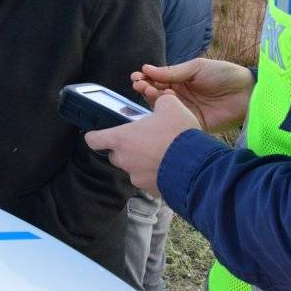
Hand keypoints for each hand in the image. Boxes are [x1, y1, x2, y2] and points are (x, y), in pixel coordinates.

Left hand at [83, 95, 200, 193]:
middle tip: (143, 138)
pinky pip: (148, 178)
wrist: (197, 165)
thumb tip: (161, 101)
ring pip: (133, 167)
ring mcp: (137, 176)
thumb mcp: (170, 105)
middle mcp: (124, 160)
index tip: (97, 133)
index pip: (93, 140)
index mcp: (121, 139)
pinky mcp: (151, 189)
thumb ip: (159, 101)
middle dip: (126, 147)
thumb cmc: (178, 134)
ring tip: (160, 151)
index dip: (94, 135)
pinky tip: (169, 164)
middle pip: (115, 153)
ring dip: (142, 160)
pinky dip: (155, 172)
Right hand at [131, 58, 253, 133]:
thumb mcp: (196, 67)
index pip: (158, 80)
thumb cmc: (223, 74)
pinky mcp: (192, 124)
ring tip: (148, 91)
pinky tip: (163, 106)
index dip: (146, 78)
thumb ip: (173, 71)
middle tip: (140, 85)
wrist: (247, 92)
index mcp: (180, 81)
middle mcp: (180, 96)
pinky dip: (167, 115)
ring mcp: (185, 110)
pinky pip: (175, 121)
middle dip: (145, 88)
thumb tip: (147, 68)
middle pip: (156, 94)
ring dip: (152, 99)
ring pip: (163, 108)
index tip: (136, 76)